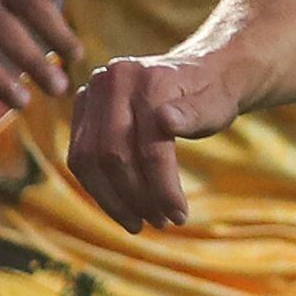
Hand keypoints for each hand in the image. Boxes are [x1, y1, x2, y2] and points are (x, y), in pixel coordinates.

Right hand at [67, 54, 242, 230]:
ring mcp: (92, 92)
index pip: (148, 146)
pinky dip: (99, 186)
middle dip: (136, 198)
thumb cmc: (212, 95)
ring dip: (112, 200)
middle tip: (161, 223)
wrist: (200, 72)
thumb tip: (166, 120)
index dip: (162, 187)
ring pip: (87, 160)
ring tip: (141, 223)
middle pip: (112, 155)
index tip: (179, 216)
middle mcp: (112, 80)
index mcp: (148, 78)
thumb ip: (192, 115)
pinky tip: (122, 206)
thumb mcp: (215, 106)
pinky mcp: (83, 108)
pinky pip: (80, 157)